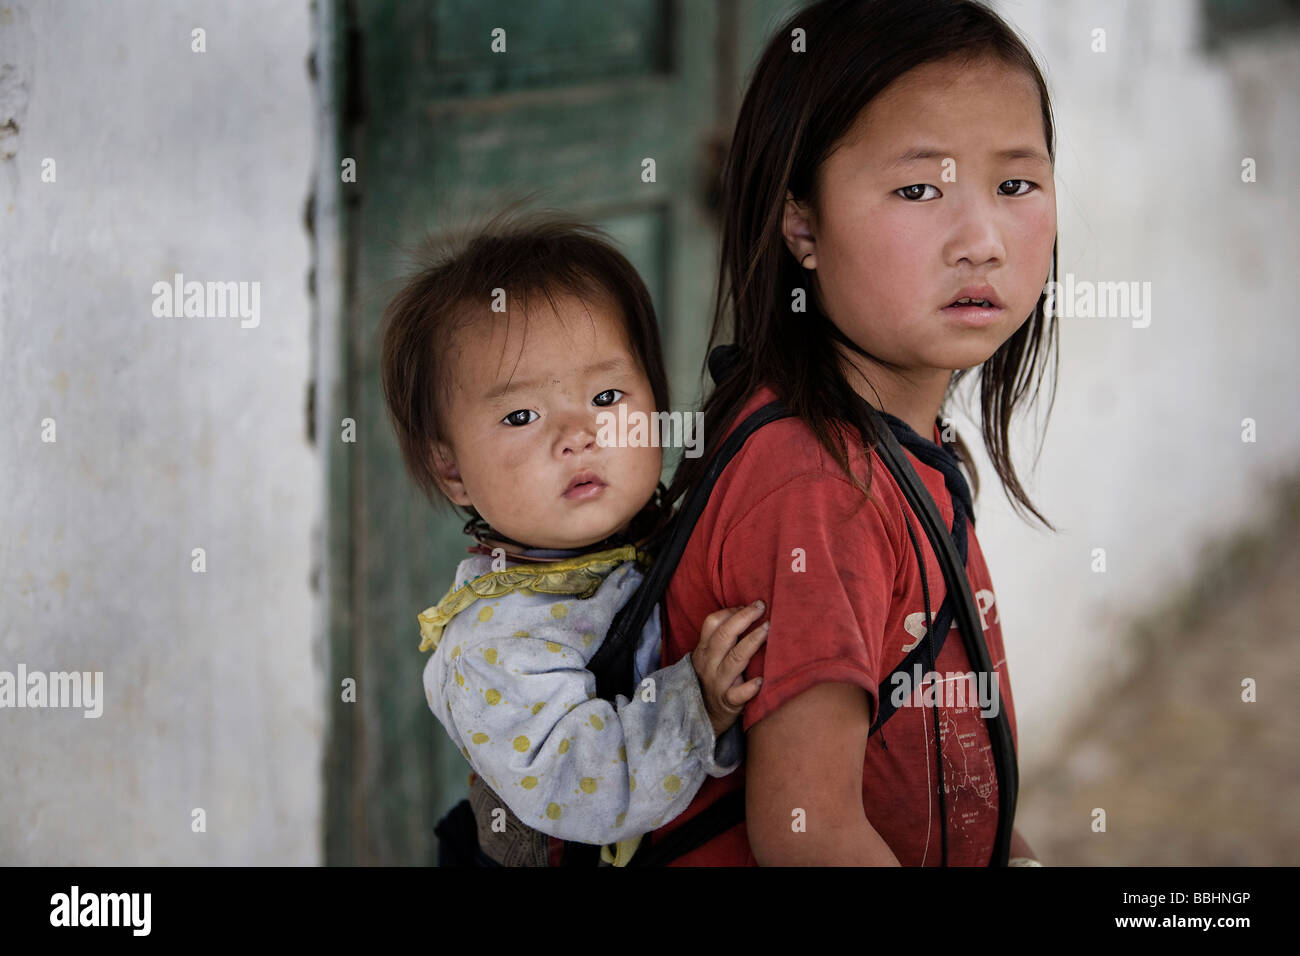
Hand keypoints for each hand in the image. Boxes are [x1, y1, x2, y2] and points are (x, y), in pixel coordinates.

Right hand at [692, 601, 768, 736]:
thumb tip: (746, 612)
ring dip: (752, 643)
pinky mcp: (728, 702)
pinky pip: (738, 694)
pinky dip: (749, 688)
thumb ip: (722, 638)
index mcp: (704, 650)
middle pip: (724, 636)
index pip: (712, 624)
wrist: (704, 715)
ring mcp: (718, 683)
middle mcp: (709, 664)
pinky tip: (761, 680)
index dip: (730, 611)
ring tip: (768, 629)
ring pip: (734, 660)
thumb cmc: (712, 678)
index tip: (749, 605)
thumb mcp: (709, 657)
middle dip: (744, 618)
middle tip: (761, 607)